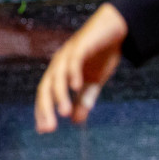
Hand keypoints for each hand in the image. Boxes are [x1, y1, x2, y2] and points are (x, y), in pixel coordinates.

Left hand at [34, 2, 127, 132]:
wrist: (115, 29)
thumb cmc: (102, 54)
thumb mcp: (94, 81)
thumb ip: (84, 99)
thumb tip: (76, 122)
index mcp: (59, 73)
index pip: (45, 95)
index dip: (43, 112)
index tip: (43, 131)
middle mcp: (58, 64)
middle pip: (46, 88)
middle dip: (46, 109)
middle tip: (49, 129)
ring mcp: (67, 54)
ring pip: (57, 77)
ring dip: (60, 96)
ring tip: (64, 113)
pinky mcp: (80, 45)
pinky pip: (73, 61)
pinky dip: (73, 74)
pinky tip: (75, 87)